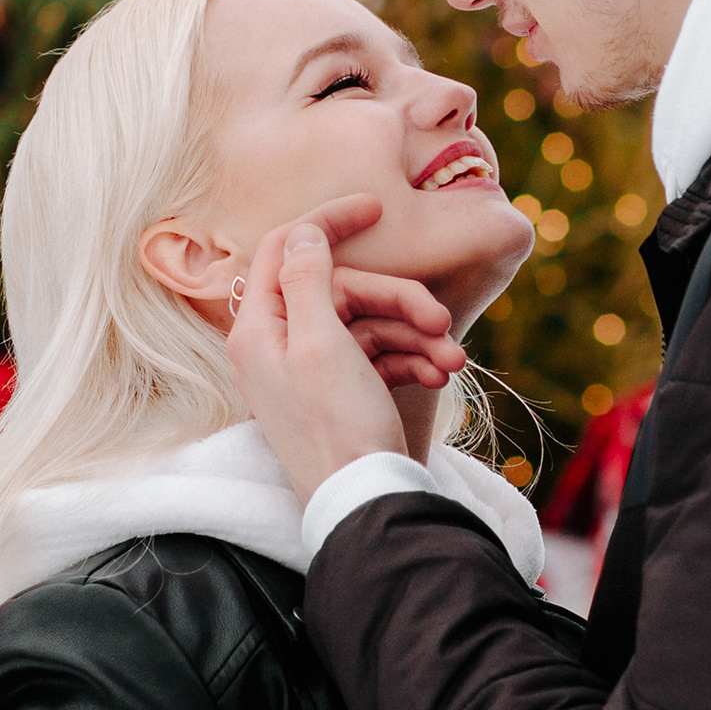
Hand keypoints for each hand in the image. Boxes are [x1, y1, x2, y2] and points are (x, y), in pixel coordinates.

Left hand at [229, 199, 464, 500]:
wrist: (365, 502)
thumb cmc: (337, 426)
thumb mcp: (321, 343)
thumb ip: (309, 279)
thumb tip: (305, 232)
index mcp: (258, 328)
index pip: (287, 249)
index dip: (330, 223)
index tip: (376, 206)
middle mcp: (278, 345)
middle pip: (341, 289)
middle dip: (396, 300)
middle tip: (441, 319)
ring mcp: (310, 370)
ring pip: (368, 324)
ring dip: (414, 334)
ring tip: (452, 359)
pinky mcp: (341, 393)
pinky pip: (377, 357)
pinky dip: (410, 360)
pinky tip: (439, 374)